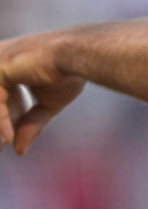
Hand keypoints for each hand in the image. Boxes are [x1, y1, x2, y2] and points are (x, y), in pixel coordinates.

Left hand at [0, 33, 85, 155]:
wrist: (78, 56)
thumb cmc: (69, 75)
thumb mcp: (48, 104)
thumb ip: (31, 124)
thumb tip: (19, 152)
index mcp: (9, 65)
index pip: (2, 98)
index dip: (5, 120)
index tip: (7, 141)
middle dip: (1, 122)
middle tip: (1, 146)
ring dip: (0, 125)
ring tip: (3, 146)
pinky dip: (1, 122)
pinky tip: (8, 139)